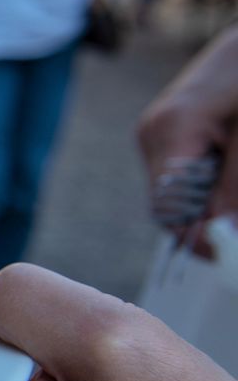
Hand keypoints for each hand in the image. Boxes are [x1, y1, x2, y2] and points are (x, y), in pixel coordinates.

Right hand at [137, 25, 237, 255]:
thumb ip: (235, 187)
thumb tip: (226, 236)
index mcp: (169, 132)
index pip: (168, 207)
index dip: (197, 236)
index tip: (226, 252)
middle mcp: (151, 134)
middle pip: (167, 203)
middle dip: (204, 218)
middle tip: (235, 222)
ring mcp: (154, 130)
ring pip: (173, 190)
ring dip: (207, 199)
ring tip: (234, 180)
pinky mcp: (165, 128)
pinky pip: (179, 171)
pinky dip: (204, 181)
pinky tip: (227, 165)